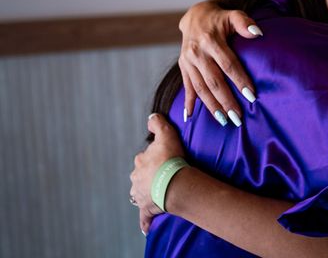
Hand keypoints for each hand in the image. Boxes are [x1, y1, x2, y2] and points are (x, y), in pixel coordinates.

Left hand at [129, 114, 185, 234]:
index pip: (146, 157)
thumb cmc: (171, 160)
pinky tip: (146, 227)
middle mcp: (136, 178)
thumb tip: (151, 116)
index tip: (166, 158)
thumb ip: (158, 123)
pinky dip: (145, 221)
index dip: (156, 157)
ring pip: (142, 193)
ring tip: (161, 193)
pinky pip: (144, 216)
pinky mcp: (146, 209)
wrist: (174, 184)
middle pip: (142, 175)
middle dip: (150, 175)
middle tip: (166, 175)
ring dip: (148, 193)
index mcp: (140, 161)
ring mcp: (140, 194)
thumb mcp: (167, 135)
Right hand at [178, 0, 262, 121]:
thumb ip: (244, 22)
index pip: (228, 64)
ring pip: (200, 87)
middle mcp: (197, 52)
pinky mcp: (183, 67)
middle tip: (238, 117)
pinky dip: (188, 102)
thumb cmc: (220, 19)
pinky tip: (190, 117)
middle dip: (226, 100)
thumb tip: (258, 33)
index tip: (251, 95)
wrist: (194, 17)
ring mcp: (188, 61)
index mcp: (211, 40)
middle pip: (214, 80)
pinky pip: (186, 86)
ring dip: (211, 105)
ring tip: (224, 121)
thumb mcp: (232, 15)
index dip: (239, 80)